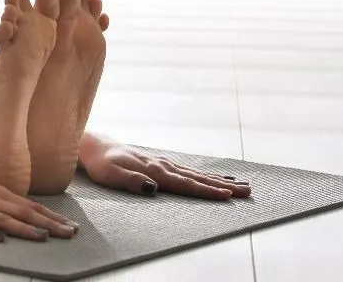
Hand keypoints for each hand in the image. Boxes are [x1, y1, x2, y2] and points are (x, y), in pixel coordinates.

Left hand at [80, 137, 251, 199]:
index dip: (206, 191)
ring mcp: (164, 164)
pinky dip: (205, 175)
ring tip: (241, 185)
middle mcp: (163, 166)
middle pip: (197, 178)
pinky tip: (216, 178)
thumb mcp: (111, 175)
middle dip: (223, 186)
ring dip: (219, 181)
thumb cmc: (101, 165)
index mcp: (154, 172)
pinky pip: (188, 171)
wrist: (95, 147)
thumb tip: (154, 188)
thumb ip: (132, 181)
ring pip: (196, 174)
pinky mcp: (162, 164)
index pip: (184, 184)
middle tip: (248, 191)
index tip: (227, 195)